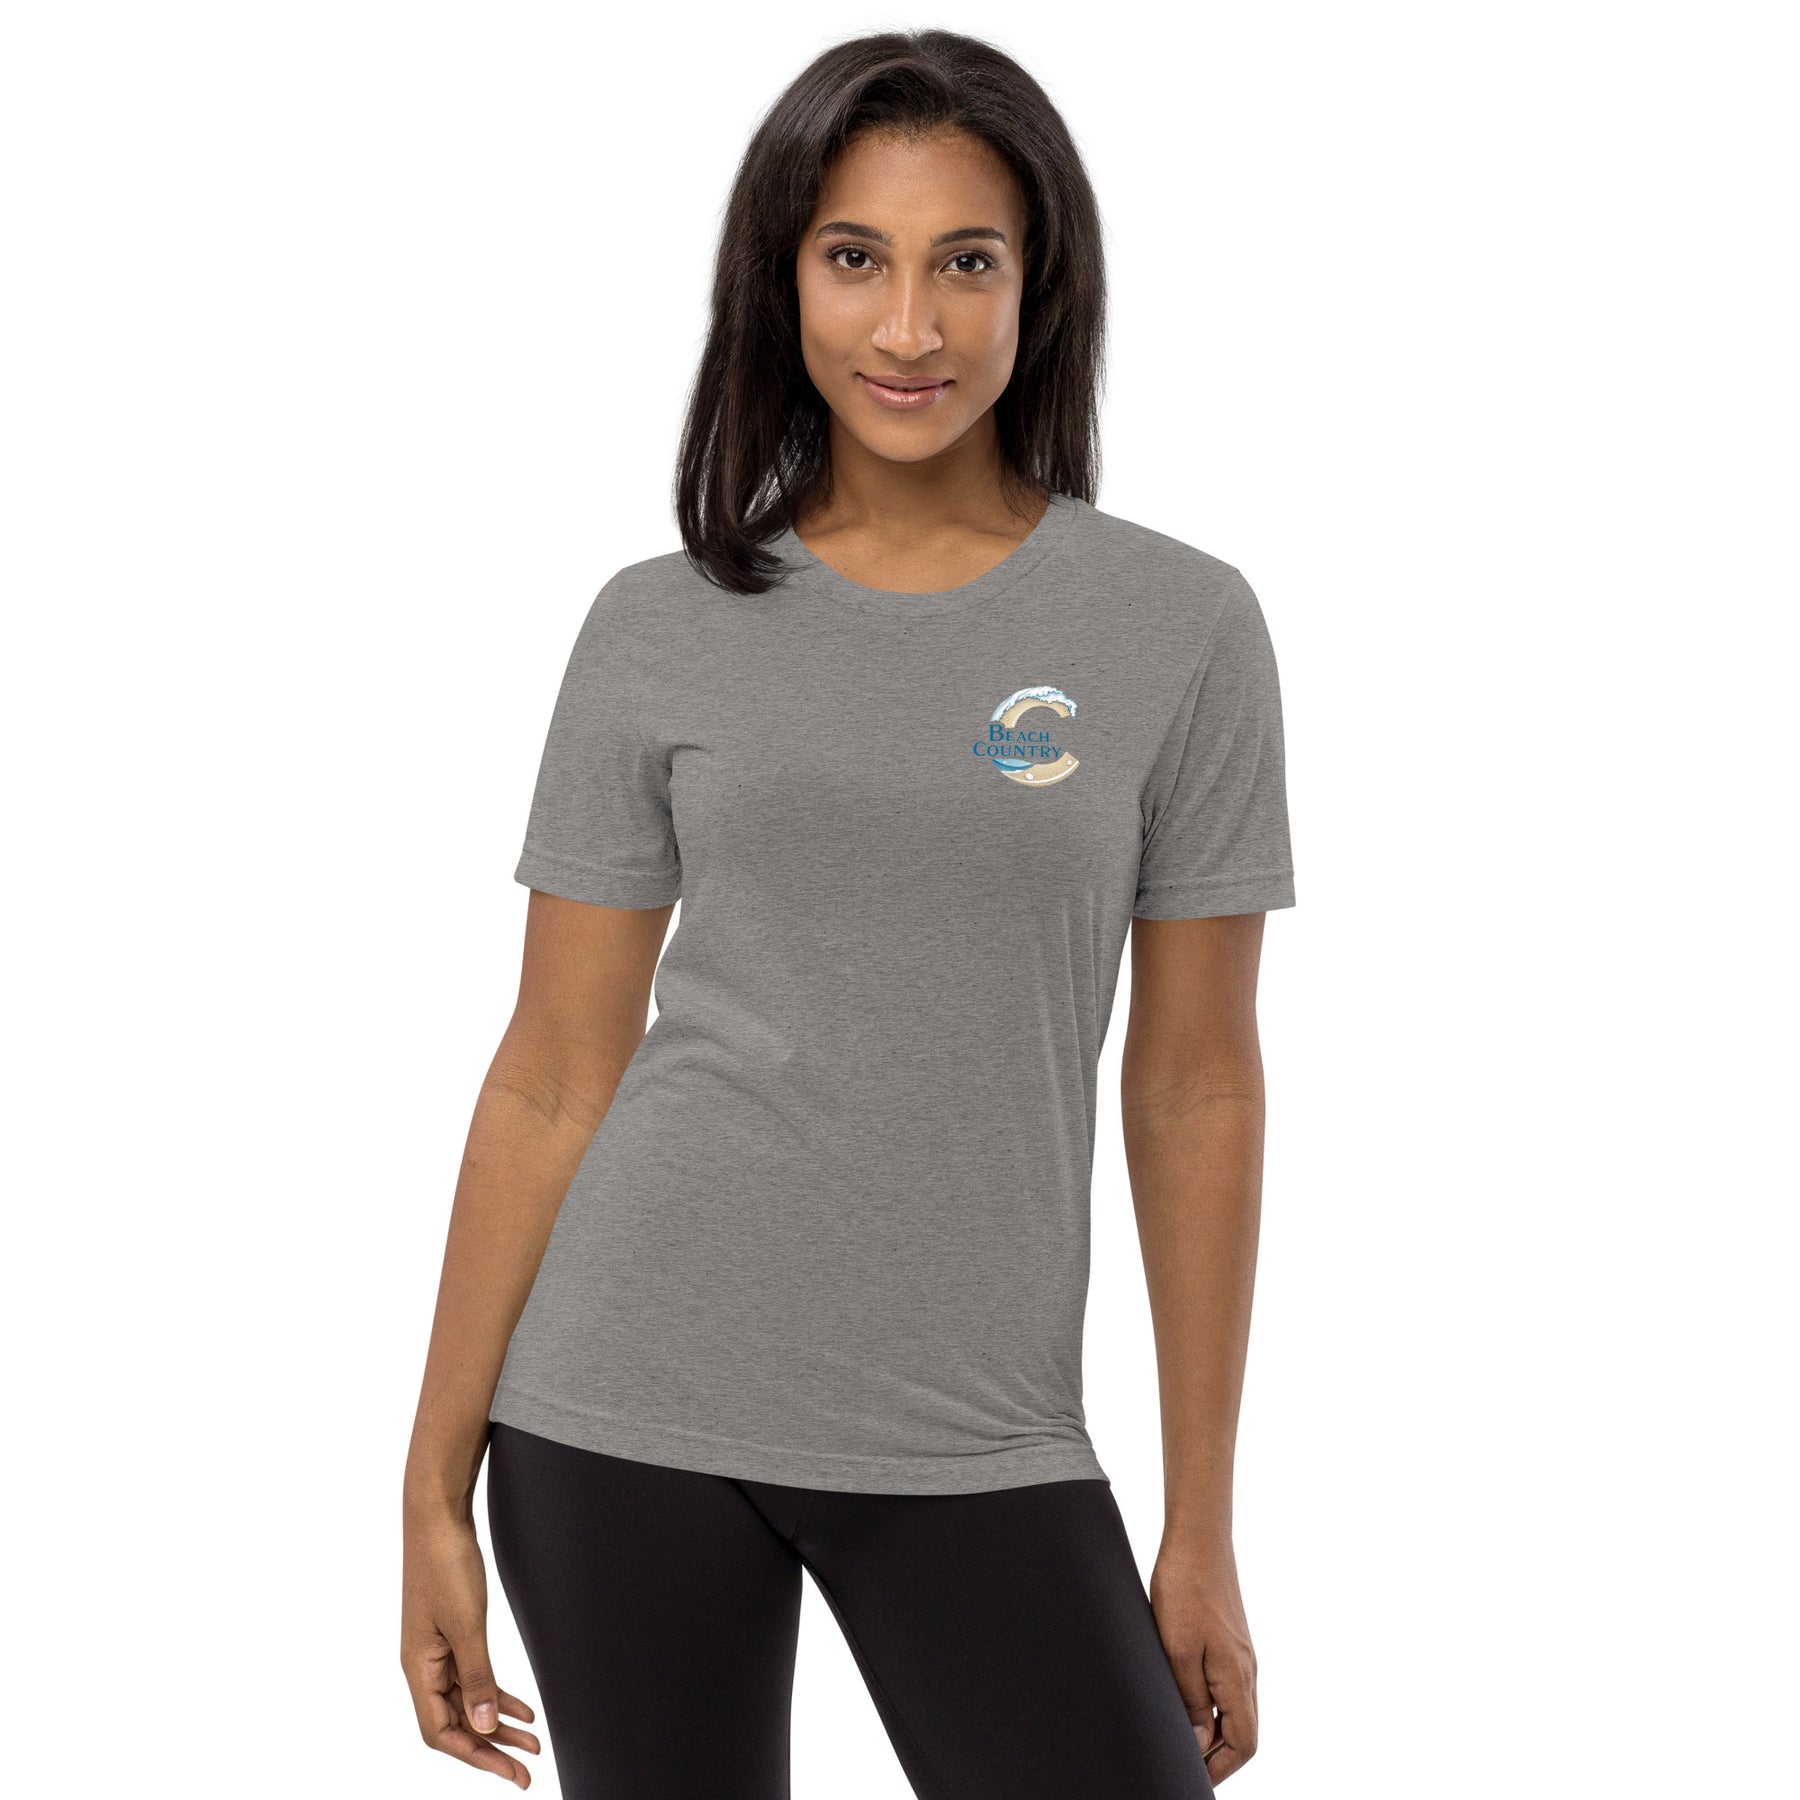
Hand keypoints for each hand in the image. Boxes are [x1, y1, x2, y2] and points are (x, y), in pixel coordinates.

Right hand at [402, 1508, 540, 1786]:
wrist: (438, 1515)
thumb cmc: (445, 1563)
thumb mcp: (466, 1623)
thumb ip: (477, 1675)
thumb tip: (486, 1726)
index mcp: (417, 1668)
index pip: (441, 1732)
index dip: (475, 1756)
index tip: (510, 1770)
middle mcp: (424, 1665)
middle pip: (456, 1722)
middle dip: (492, 1747)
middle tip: (528, 1768)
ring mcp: (437, 1649)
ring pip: (468, 1700)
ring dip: (498, 1722)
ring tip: (533, 1740)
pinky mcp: (452, 1632)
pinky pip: (473, 1675)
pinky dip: (497, 1692)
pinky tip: (521, 1707)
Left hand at [1149, 1535, 1258, 1782]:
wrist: (1198, 1538)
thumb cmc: (1184, 1588)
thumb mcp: (1177, 1649)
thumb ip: (1191, 1700)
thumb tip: (1200, 1744)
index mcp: (1237, 1677)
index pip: (1243, 1743)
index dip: (1219, 1768)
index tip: (1190, 1778)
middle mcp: (1247, 1671)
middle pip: (1243, 1732)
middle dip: (1216, 1757)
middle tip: (1181, 1764)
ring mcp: (1241, 1655)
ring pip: (1236, 1711)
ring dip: (1213, 1732)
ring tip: (1180, 1740)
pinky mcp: (1231, 1641)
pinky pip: (1229, 1688)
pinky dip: (1212, 1707)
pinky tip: (1186, 1702)